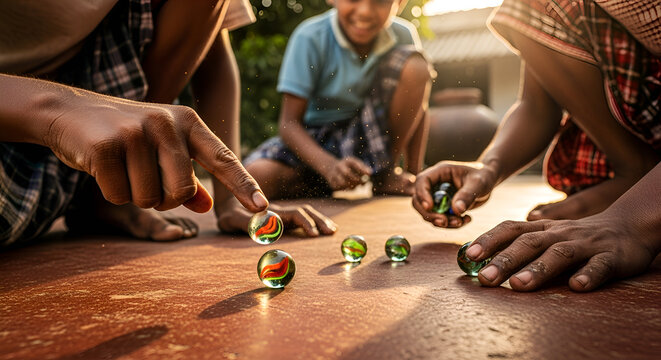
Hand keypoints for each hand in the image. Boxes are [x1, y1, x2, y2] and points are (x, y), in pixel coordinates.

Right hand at [44, 91, 267, 212]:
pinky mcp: (107, 145)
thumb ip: (186, 177)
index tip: (262, 207)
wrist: (70, 112)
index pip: (222, 157)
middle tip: (145, 181)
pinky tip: (102, 168)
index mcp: (187, 122)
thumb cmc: (125, 136)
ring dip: (135, 195)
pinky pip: (119, 196)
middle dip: (163, 199)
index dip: (243, 184)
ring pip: (150, 198)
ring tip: (123, 168)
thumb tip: (207, 205)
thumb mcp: (161, 149)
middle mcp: (166, 123)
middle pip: (182, 191)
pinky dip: (111, 192)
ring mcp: (136, 132)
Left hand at [217, 201, 337, 236]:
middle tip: (332, 232)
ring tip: (332, 230)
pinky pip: (300, 217)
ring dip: (319, 220)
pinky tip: (319, 228)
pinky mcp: (279, 217)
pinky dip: (312, 221)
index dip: (305, 223)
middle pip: (304, 211)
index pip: (293, 214)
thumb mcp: (232, 220)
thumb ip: (246, 222)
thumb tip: (267, 224)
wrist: (225, 201)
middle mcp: (278, 210)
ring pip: (304, 212)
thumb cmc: (227, 215)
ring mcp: (280, 213)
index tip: (314, 234)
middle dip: (319, 221)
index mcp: (270, 212)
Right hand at [324, 156, 371, 190]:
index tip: (370, 174)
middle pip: (347, 173)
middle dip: (356, 179)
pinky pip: (340, 188)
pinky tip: (349, 187)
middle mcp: (339, 166)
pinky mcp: (331, 182)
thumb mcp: (355, 164)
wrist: (331, 167)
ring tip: (356, 186)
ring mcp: (334, 174)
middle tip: (363, 183)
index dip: (362, 169)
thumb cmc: (348, 167)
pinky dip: (346, 189)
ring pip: (342, 183)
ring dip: (351, 186)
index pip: (355, 164)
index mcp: (346, 161)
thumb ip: (363, 168)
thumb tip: (370, 173)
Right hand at [411, 161, 495, 227]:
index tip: (430, 207)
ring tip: (461, 221)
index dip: (422, 194)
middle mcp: (435, 184)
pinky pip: (440, 219)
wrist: (488, 180)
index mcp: (440, 172)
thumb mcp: (479, 184)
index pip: (422, 181)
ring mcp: (437, 196)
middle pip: (419, 200)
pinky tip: (467, 219)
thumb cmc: (484, 176)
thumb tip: (456, 210)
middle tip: (444, 222)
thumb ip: (467, 195)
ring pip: (428, 213)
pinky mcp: (443, 207)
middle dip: (429, 214)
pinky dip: (451, 224)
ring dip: (442, 222)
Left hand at [466, 215, 658, 291]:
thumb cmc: (577, 237)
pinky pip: (599, 266)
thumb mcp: (548, 236)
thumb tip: (481, 263)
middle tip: (485, 279)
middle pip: (530, 243)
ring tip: (519, 286)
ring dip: (538, 269)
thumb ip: (521, 247)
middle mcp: (560, 233)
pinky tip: (576, 287)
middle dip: (505, 260)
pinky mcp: (611, 256)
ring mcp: (586, 243)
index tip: (470, 255)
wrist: (629, 226)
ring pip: (560, 254)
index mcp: (542, 228)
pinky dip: (588, 275)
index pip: (511, 228)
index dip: (490, 239)